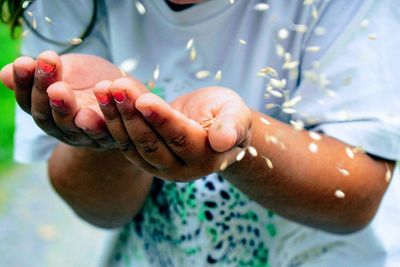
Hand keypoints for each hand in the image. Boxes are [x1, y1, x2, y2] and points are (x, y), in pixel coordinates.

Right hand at [0, 51, 125, 147]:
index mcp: (45, 112)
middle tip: (46, 65)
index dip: (24, 82)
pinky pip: (104, 132)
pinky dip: (100, 118)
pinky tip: (100, 98)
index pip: (28, 101)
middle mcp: (62, 129)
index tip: (24, 61)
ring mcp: (85, 137)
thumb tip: (4, 74)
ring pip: (71, 126)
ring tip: (60, 89)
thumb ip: (41, 74)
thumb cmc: (90, 79)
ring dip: (64, 107)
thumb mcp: (65, 71)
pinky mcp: (111, 139)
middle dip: (43, 89)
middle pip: (46, 115)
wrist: (126, 92)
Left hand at [94, 78, 251, 180]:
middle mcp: (181, 169)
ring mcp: (161, 169)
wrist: (213, 126)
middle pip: (151, 144)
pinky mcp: (146, 161)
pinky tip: (104, 99)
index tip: (144, 99)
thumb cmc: (228, 115)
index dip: (161, 119)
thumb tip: (223, 141)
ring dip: (116, 117)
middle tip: (116, 87)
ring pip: (133, 146)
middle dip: (132, 115)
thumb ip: (233, 125)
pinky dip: (113, 122)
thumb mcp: (237, 114)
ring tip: (104, 89)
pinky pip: (126, 144)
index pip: (180, 138)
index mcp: (205, 157)